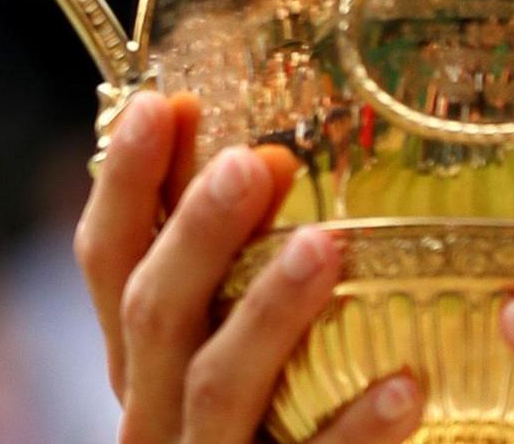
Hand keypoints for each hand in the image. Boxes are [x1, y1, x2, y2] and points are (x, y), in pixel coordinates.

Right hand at [74, 89, 425, 443]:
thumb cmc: (264, 420)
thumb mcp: (224, 339)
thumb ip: (228, 263)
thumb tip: (262, 148)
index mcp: (142, 358)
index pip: (109, 263)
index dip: (124, 186)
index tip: (160, 103)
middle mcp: (155, 411)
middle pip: (156, 318)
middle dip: (197, 235)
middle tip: (253, 159)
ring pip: (220, 388)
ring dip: (268, 312)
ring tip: (326, 244)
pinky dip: (353, 430)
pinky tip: (404, 386)